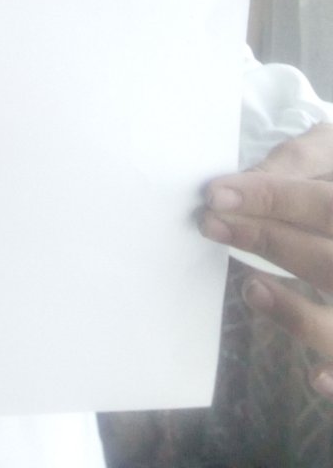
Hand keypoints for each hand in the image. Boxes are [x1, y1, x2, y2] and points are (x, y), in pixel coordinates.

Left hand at [201, 122, 332, 396]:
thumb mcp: (329, 153)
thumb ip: (297, 163)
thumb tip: (247, 183)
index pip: (323, 204)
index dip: (271, 198)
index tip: (215, 194)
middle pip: (328, 259)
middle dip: (267, 240)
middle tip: (209, 224)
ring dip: (297, 313)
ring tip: (250, 289)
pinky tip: (314, 377)